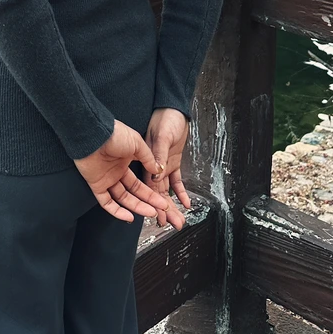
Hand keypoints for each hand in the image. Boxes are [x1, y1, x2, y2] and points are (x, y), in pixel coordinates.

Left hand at [74, 119, 175, 223]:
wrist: (94, 134)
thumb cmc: (114, 133)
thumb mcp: (137, 143)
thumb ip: (147, 158)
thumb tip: (157, 171)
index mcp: (126, 160)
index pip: (140, 181)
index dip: (151, 191)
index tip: (162, 198)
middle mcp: (117, 171)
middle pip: (134, 192)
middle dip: (148, 201)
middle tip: (161, 209)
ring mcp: (107, 179)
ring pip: (123, 198)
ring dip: (137, 207)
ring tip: (151, 213)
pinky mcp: (97, 185)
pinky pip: (107, 202)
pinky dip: (117, 211)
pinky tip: (129, 217)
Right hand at [144, 108, 190, 227]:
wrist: (173, 109)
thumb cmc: (165, 119)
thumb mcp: (162, 136)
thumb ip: (158, 154)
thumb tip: (157, 175)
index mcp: (146, 161)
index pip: (149, 188)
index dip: (152, 204)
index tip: (157, 218)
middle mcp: (153, 167)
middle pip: (158, 194)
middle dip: (165, 210)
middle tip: (173, 225)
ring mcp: (163, 166)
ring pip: (167, 191)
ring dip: (173, 205)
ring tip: (179, 220)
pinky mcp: (173, 162)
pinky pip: (176, 181)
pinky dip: (181, 192)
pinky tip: (186, 203)